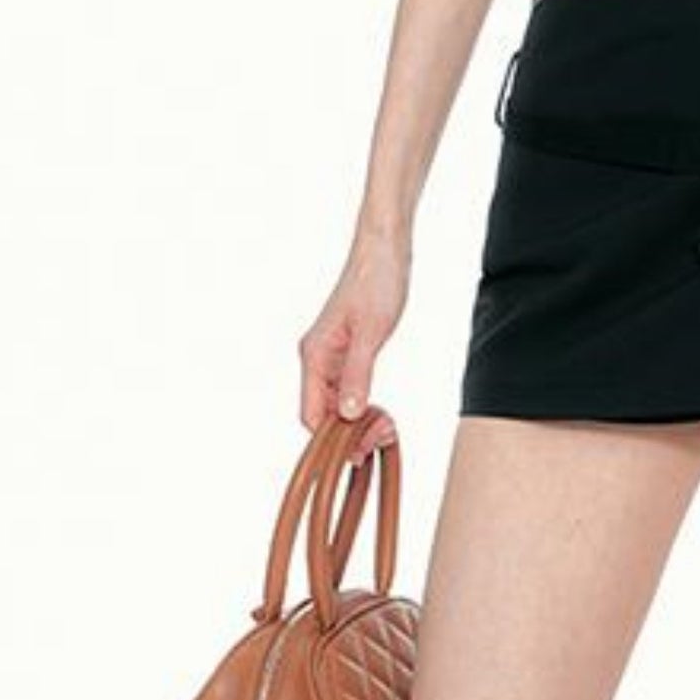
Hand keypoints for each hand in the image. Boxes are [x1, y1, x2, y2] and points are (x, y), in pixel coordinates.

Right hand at [300, 226, 409, 456]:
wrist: (385, 249)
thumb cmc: (376, 282)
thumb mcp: (372, 332)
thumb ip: (358, 374)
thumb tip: (349, 415)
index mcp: (314, 355)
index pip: (312, 415)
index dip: (334, 439)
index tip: (362, 449)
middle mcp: (317, 359)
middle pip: (325, 414)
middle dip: (351, 433)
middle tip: (384, 436)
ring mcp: (332, 356)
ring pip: (338, 405)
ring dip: (360, 421)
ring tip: (388, 427)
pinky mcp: (349, 351)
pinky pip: (349, 390)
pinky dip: (364, 405)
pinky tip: (382, 411)